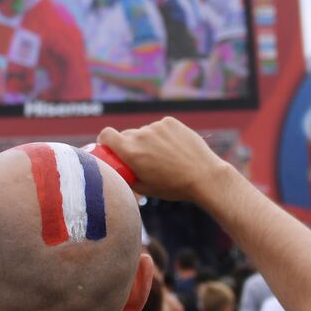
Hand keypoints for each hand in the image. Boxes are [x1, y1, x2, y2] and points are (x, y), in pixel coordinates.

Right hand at [97, 117, 230, 203]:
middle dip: (130, 146)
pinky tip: (174, 149)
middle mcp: (141, 135)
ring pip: (144, 132)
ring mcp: (156, 127)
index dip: (105, 141)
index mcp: (130, 152)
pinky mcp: (170, 122)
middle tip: (142, 160)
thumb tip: (116, 169)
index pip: (106, 134)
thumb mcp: (144, 188)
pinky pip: (159, 127)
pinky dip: (162, 136)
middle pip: (126, 135)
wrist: (204, 177)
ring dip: (148, 141)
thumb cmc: (174, 186)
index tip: (110, 148)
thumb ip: (126, 176)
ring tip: (164, 157)